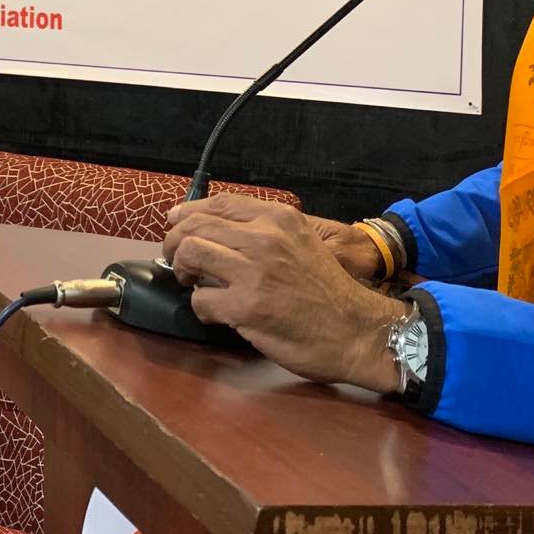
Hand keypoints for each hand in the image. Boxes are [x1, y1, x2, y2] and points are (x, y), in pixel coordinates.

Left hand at [164, 194, 406, 392]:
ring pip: (190, 253)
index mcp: (280, 219)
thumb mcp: (304, 243)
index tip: (176, 222)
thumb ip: (268, 233)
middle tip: (178, 260)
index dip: (190, 211)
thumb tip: (220, 231)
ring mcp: (253, 271)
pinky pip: (200, 298)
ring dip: (182, 269)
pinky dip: (200, 306)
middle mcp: (265, 237)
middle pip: (195, 225)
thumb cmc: (330, 292)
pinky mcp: (245, 306)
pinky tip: (215, 312)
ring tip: (193, 282)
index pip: (219, 202)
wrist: (357, 331)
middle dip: (176, 242)